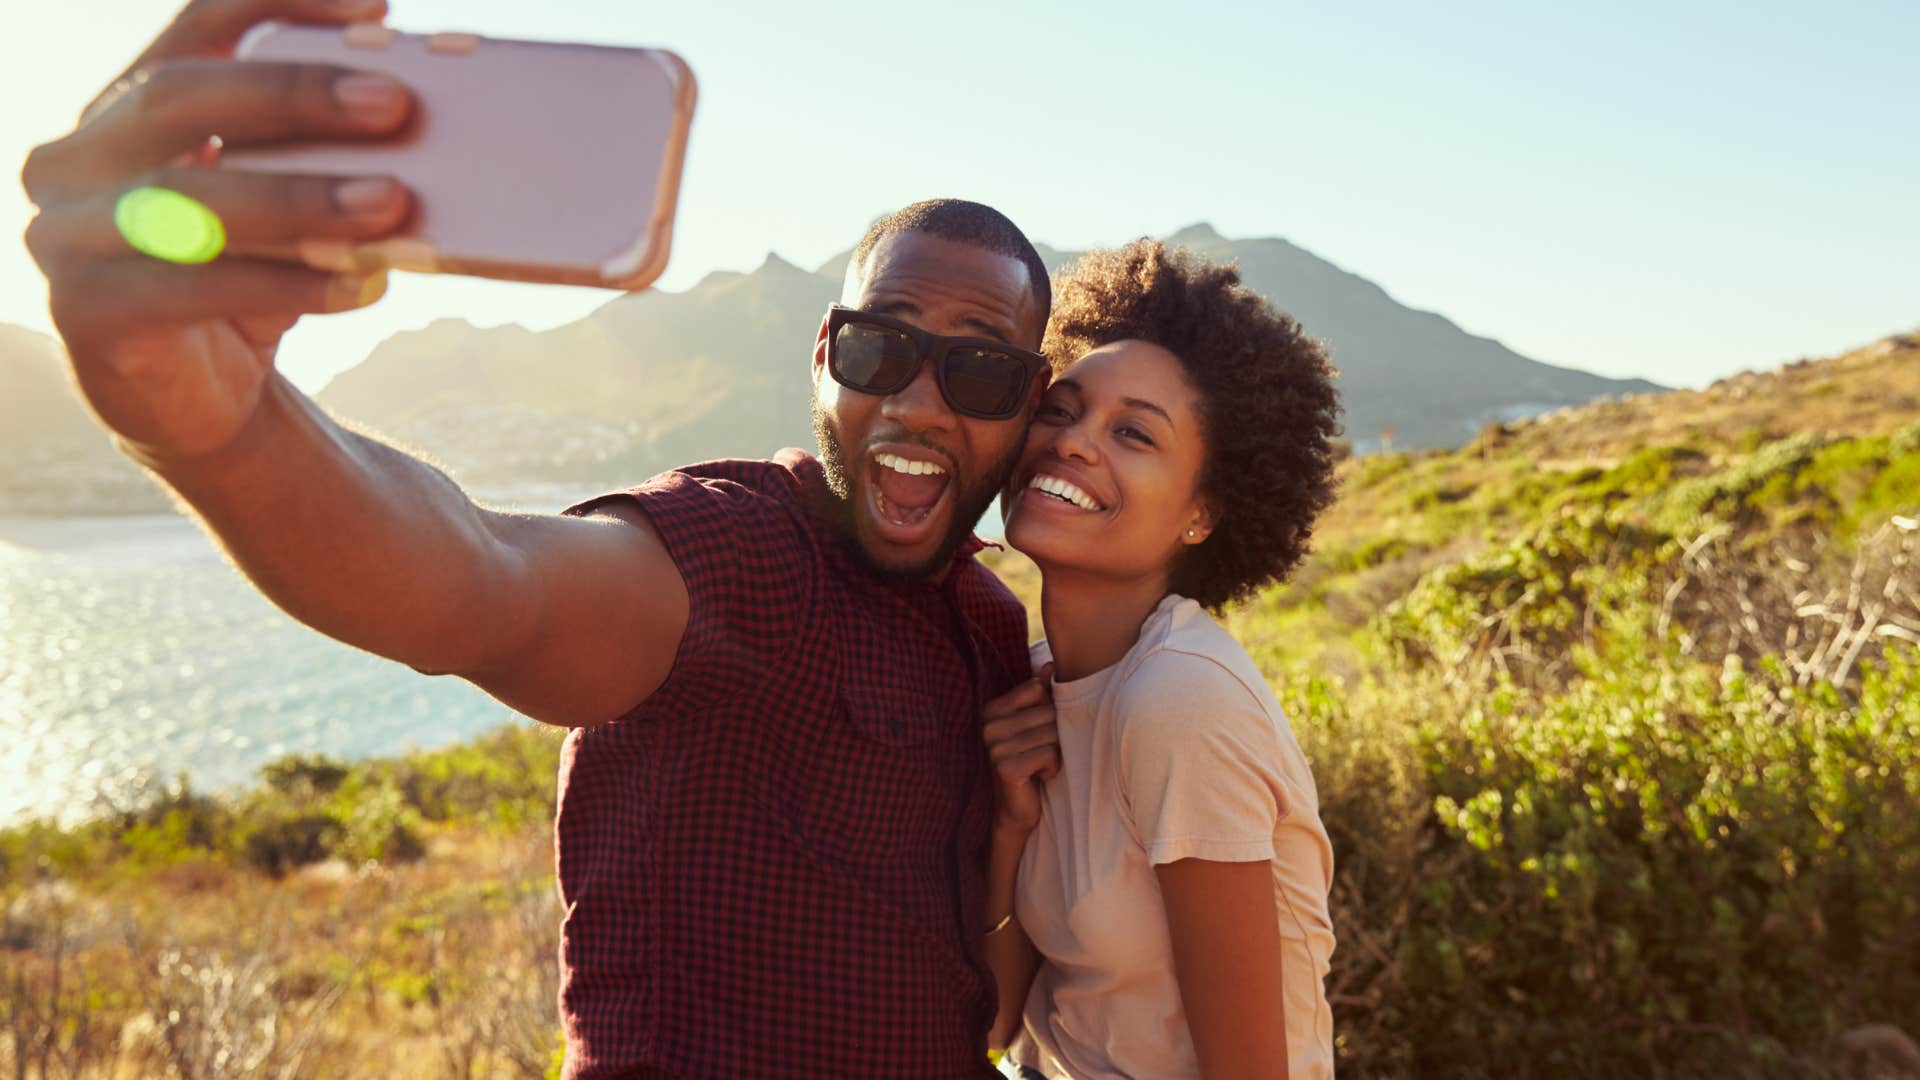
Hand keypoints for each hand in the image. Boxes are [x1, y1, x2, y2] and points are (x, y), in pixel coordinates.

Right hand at [20, 0, 415, 460]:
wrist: (197, 401)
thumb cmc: (246, 280)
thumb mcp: (281, 208)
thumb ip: (317, 159)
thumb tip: (424, 121)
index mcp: (122, 107)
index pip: (197, 27)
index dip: (277, 2)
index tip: (375, 10)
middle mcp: (75, 158)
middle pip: (180, 99)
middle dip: (293, 95)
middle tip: (394, 103)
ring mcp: (65, 235)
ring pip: (187, 200)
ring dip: (299, 199)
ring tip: (391, 202)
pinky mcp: (86, 314)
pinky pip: (193, 289)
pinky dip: (287, 284)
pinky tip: (361, 286)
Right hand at [982, 663, 1058, 834]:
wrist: (1015, 812)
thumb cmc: (1029, 765)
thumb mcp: (1034, 726)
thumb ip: (1039, 696)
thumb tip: (1051, 665)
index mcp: (991, 710)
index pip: (1036, 688)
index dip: (1048, 709)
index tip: (1036, 732)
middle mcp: (987, 725)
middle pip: (1048, 711)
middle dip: (1055, 734)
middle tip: (1039, 754)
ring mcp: (994, 746)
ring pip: (1052, 733)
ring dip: (1055, 753)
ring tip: (1038, 766)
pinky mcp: (1005, 767)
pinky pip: (1050, 754)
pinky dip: (1052, 768)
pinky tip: (1037, 778)